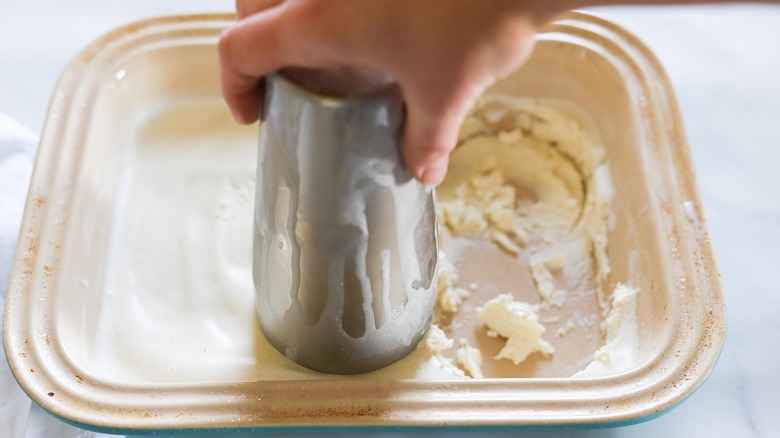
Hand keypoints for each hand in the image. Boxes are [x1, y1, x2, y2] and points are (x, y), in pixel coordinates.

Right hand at [219, 0, 567, 184]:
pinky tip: (370, 22)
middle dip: (257, 42)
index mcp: (316, 21)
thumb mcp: (445, 93)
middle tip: (290, 77)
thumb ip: (426, 138)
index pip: (239, 46)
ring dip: (288, 14)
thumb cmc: (476, 19)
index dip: (234, 84)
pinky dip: (329, 2)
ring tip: (327, 49)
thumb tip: (423, 171)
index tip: (255, 114)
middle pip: (249, 4)